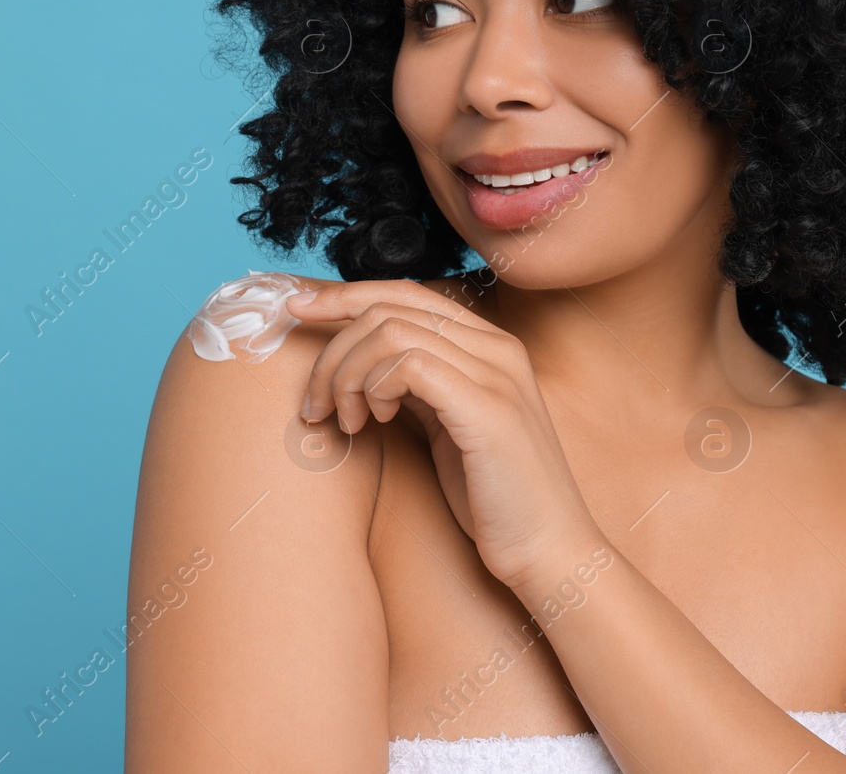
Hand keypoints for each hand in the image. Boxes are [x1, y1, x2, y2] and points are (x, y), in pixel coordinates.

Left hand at [286, 278, 602, 591]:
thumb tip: (361, 365)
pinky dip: (374, 387)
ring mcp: (496, 374)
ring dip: (347, 374)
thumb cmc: (494, 499)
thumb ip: (417, 387)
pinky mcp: (487, 408)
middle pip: (390, 306)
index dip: (344, 296)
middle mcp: (498, 348)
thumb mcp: (448, 427)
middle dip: (333, 349)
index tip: (295, 312)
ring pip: (390, 330)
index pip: (406, 293)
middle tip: (316, 405)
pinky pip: (408, 364)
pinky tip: (375, 421)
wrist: (549, 551)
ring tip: (346, 421)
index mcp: (491, 346)